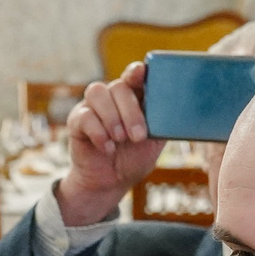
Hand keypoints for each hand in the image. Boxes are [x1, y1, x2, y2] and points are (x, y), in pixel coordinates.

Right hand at [56, 63, 162, 226]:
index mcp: (132, 98)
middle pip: (118, 86)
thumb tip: (178, 108)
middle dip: (130, 111)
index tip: (141, 72)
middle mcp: (111, 97)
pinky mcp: (76, 121)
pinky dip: (98, 132)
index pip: (133, 75)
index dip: (136, 71)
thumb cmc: (133, 159)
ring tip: (120, 139)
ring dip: (112, 117)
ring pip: (97, 92)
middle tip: (138, 136)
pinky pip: (85, 116)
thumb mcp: (154, 142)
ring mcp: (92, 107)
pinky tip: (108, 148)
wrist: (109, 183)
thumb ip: (162, 122)